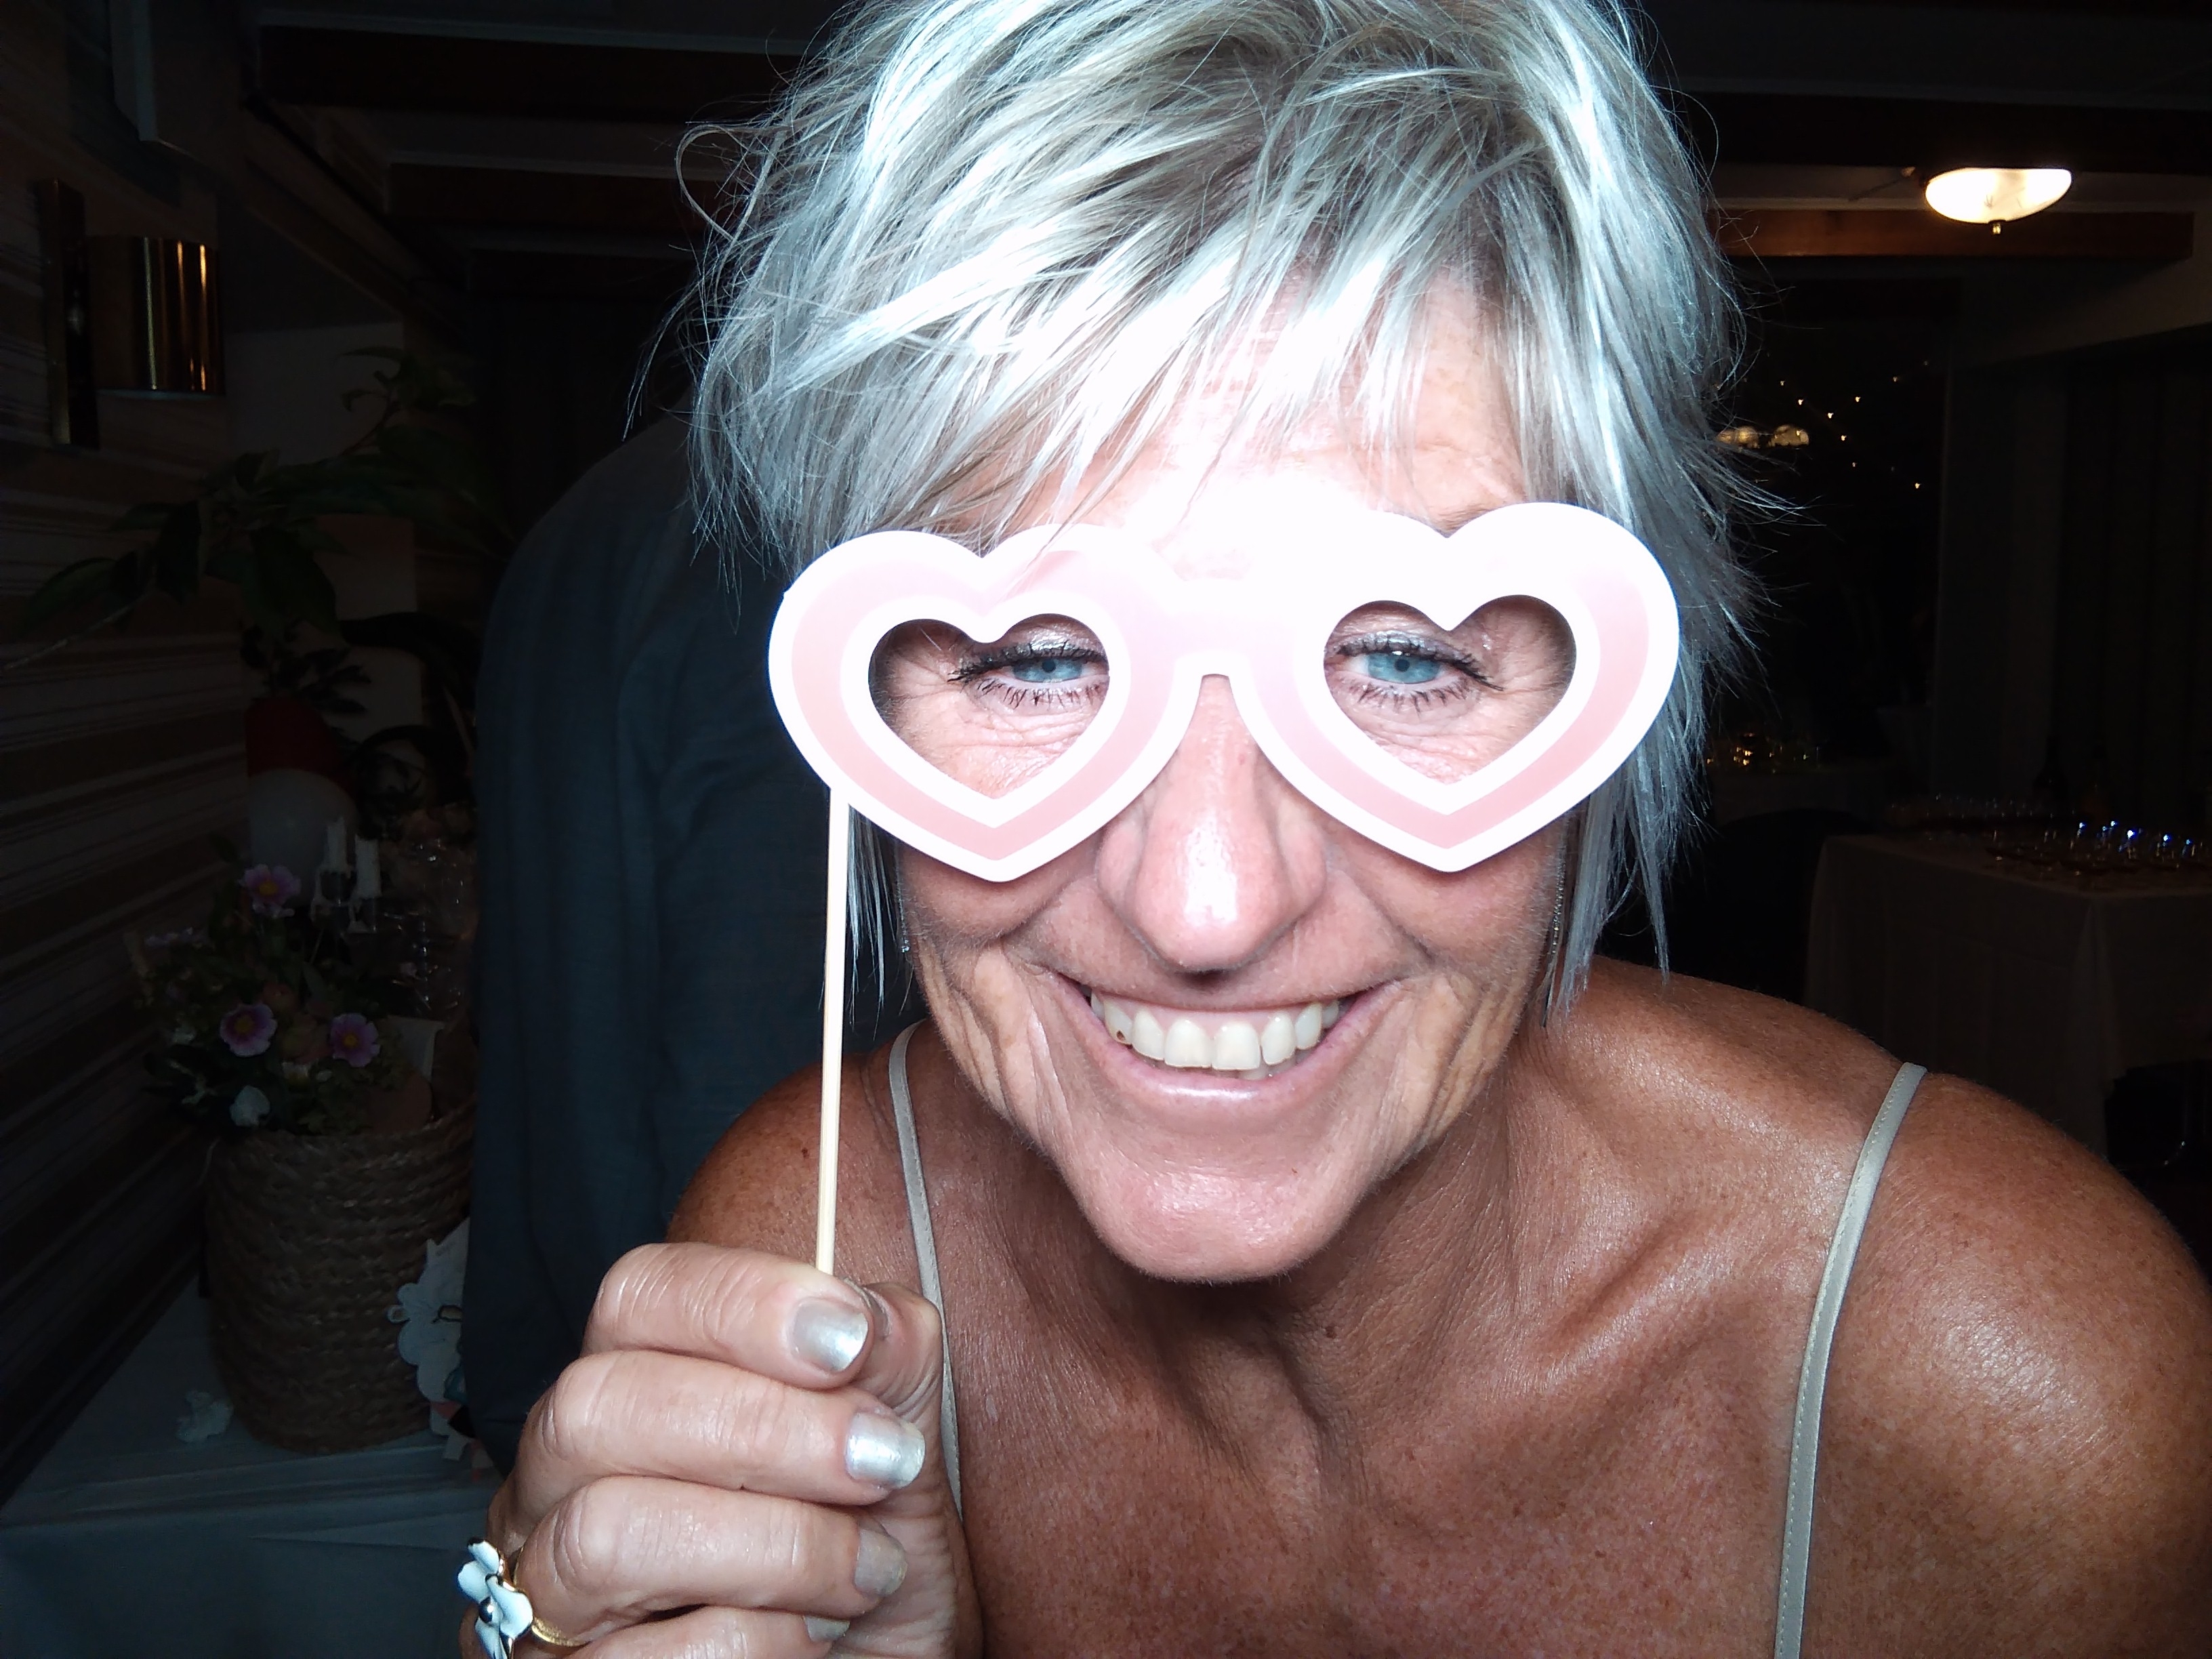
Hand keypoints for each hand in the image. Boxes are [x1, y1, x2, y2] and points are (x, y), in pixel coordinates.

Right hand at [478, 1243, 968, 1656]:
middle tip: (881, 1465)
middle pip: (596, 1405)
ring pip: (604, 1534)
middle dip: (762, 1428)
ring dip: (772, 1547)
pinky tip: (816, 1636)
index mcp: (635, 1386)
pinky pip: (634, 1658)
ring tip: (866, 1571)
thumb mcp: (898, 1447)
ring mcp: (544, 1592)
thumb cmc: (865, 1557)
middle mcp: (561, 1481)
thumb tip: (870, 1319)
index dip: (739, 1303)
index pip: (636, 1297)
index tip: (848, 1342)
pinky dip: (757, 1642)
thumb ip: (891, 1360)